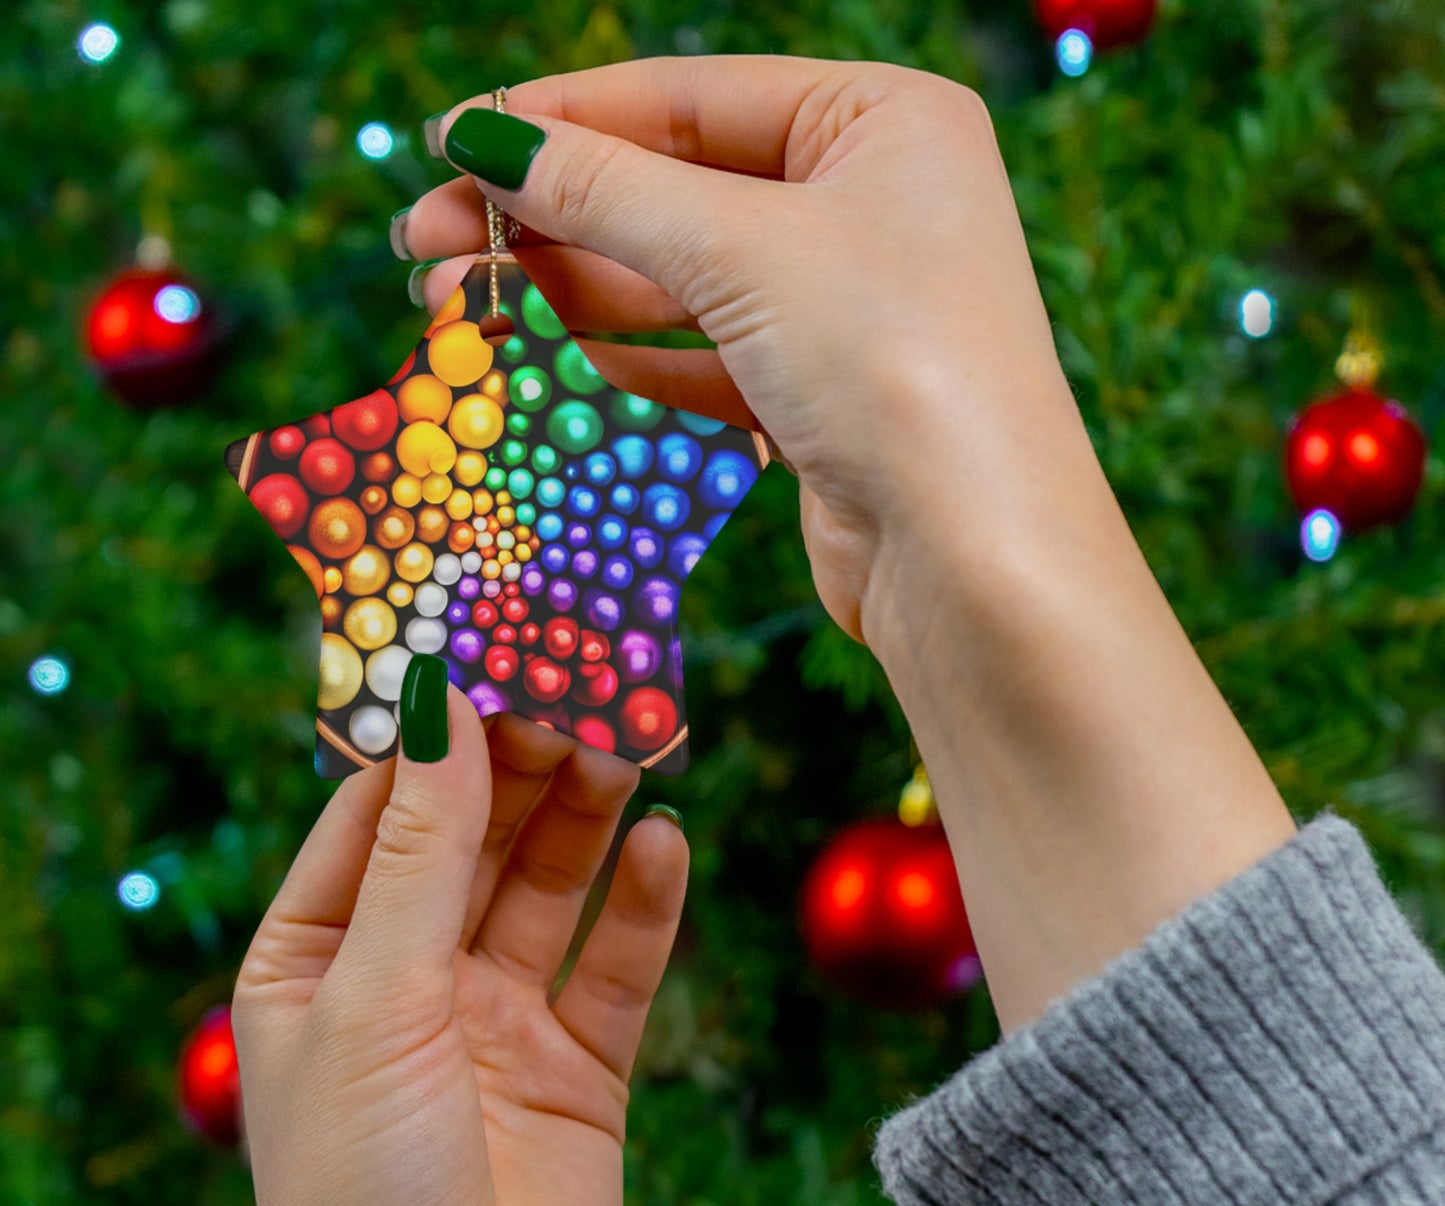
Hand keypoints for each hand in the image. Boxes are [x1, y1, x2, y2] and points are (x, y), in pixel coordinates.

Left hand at [233, 697, 687, 1205]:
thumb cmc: (362, 1195)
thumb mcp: (375, 998)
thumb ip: (419, 850)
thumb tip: (438, 701)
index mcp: (319, 958)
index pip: (379, 809)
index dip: (434, 729)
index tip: (490, 643)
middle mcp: (408, 979)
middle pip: (476, 836)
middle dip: (527, 759)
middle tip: (586, 678)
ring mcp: (497, 1022)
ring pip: (551, 885)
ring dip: (590, 815)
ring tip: (635, 739)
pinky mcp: (579, 1068)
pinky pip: (616, 965)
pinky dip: (644, 904)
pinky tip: (668, 845)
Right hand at [400, 56, 1093, 644]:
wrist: (972, 556)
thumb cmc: (891, 363)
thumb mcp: (742, 249)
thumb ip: (607, 190)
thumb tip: (485, 140)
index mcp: (881, 121)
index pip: (689, 97)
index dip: (561, 118)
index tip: (450, 142)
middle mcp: (869, 204)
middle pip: (674, 190)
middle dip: (549, 217)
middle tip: (425, 242)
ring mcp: (845, 307)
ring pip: (680, 283)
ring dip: (569, 294)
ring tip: (457, 307)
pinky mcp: (820, 398)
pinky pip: (703, 360)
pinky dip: (625, 363)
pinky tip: (545, 365)